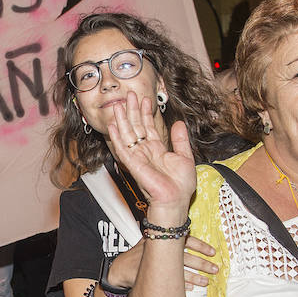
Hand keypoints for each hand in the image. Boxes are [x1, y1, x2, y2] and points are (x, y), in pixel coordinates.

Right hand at [106, 90, 195, 216]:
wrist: (175, 201)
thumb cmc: (180, 185)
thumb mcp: (185, 157)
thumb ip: (180, 140)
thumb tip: (179, 123)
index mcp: (157, 150)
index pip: (149, 127)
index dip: (146, 113)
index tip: (145, 99)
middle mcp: (145, 152)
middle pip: (136, 127)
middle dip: (132, 111)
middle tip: (130, 95)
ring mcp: (138, 157)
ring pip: (127, 135)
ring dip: (122, 120)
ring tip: (118, 105)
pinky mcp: (133, 165)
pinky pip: (122, 149)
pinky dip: (117, 137)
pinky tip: (113, 125)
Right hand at [106, 236, 218, 291]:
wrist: (120, 269)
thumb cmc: (138, 255)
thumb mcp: (150, 241)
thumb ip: (167, 238)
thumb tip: (186, 233)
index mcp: (163, 240)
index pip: (185, 239)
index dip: (201, 246)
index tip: (213, 252)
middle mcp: (160, 250)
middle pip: (186, 257)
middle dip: (202, 263)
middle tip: (215, 269)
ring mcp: (155, 264)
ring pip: (180, 271)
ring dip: (195, 277)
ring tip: (206, 282)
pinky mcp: (150, 276)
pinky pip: (170, 282)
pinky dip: (182, 285)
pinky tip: (192, 288)